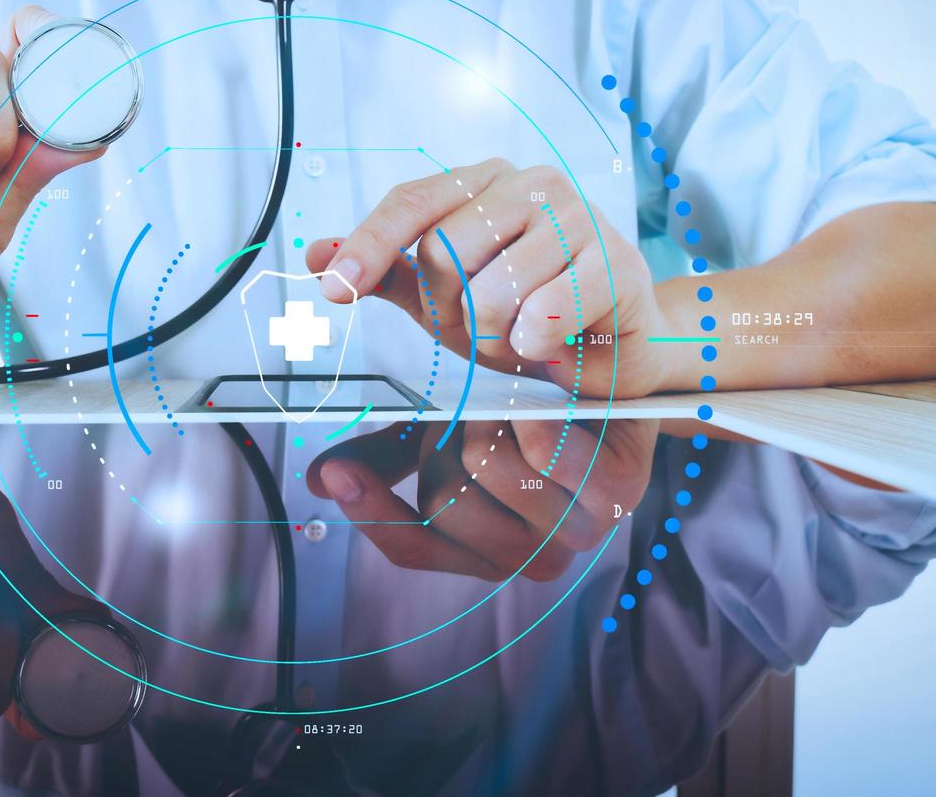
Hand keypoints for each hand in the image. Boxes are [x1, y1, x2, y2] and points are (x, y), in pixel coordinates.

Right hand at [306, 420, 656, 580]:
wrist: (596, 378)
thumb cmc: (515, 411)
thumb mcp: (440, 432)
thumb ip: (382, 459)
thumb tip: (317, 480)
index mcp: (483, 553)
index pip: (411, 547)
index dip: (370, 510)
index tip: (334, 473)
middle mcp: (530, 558)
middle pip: (445, 503)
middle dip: (443, 443)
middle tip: (468, 407)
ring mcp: (578, 533)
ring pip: (489, 472)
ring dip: (489, 420)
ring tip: (510, 401)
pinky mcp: (618, 495)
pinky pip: (548, 455)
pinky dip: (532, 418)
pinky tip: (539, 402)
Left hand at [308, 158, 675, 397]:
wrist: (616, 344)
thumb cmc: (529, 312)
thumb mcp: (448, 297)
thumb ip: (389, 275)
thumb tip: (317, 255)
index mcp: (484, 182)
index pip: (411, 202)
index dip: (368, 245)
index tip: (334, 288)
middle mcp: (531, 183)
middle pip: (442, 250)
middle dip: (448, 309)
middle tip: (481, 325)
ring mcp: (577, 217)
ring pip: (489, 290)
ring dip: (492, 334)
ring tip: (519, 336)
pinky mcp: (613, 262)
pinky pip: (541, 314)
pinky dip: (532, 343)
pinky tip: (550, 342)